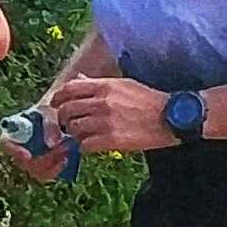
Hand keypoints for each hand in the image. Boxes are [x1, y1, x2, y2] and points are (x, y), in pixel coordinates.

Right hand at [0, 105, 79, 182]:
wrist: (64, 112)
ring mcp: (32, 157)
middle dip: (41, 160)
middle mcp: (20, 147)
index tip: (28, 155)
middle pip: (22, 163)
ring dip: (51, 166)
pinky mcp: (45, 164)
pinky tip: (66, 159)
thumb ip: (50, 124)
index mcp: (13, 131)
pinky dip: (56, 169)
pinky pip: (47, 174)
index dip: (14, 151)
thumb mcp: (50, 110)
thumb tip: (51, 145)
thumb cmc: (52, 106)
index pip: (5, 143)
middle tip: (59, 151)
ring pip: (35, 171)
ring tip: (65, 153)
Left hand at [48, 75, 175, 153]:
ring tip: (84, 135)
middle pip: (67, 110)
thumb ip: (98, 83)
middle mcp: (102, 102)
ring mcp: (105, 122)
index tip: (55, 105)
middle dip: (64, 119)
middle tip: (68, 124)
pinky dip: (85, 146)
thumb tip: (78, 79)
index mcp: (104, 86)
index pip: (69, 89)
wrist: (170, 117)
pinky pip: (85, 145)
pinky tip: (92, 144)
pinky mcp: (111, 140)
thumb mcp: (123, 84)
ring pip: (74, 129)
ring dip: (75, 134)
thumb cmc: (148, 100)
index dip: (58, 98)